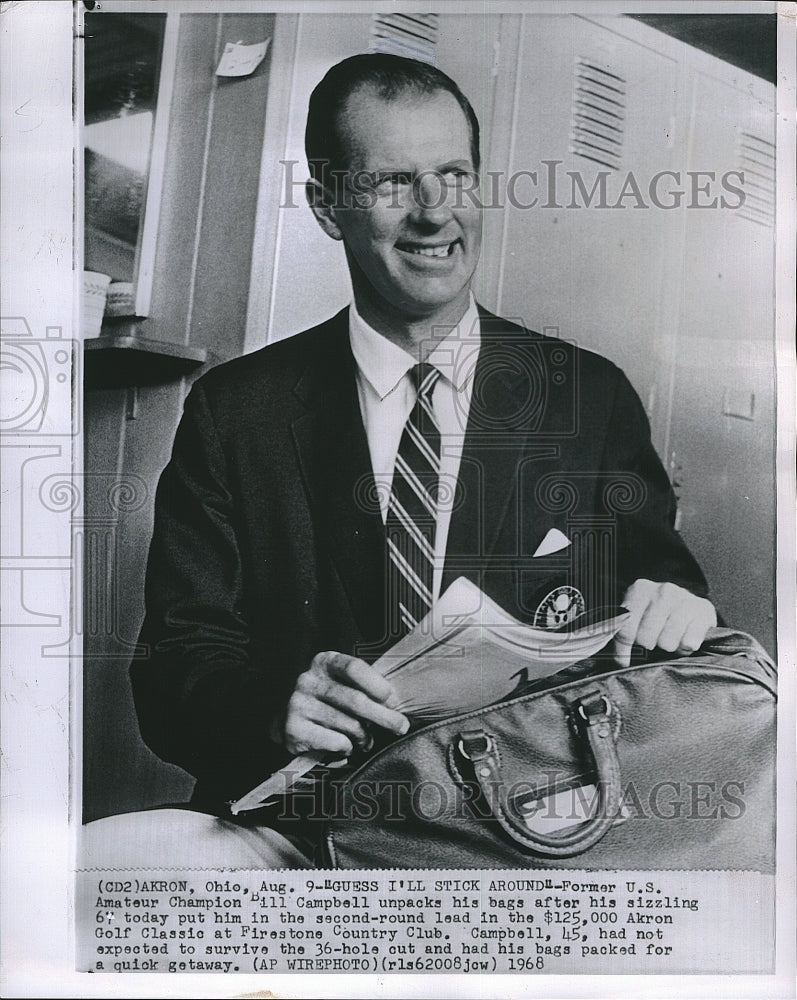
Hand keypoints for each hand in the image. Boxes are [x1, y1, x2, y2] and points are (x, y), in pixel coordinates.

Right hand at [276, 651, 408, 756]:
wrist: (290, 722)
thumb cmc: (329, 702)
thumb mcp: (343, 684)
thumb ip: (366, 687)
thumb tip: (397, 704)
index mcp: (324, 662)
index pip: (354, 668)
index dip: (377, 685)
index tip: (392, 700)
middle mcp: (308, 679)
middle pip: (355, 699)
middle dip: (383, 716)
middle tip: (401, 726)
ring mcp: (298, 703)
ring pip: (348, 724)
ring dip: (365, 737)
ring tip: (367, 741)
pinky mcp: (293, 728)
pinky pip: (335, 741)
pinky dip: (347, 747)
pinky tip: (346, 746)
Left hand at [613, 579, 715, 666]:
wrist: (690, 602)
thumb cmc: (658, 613)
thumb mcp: (637, 617)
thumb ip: (623, 634)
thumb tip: (621, 661)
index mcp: (640, 590)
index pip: (626, 628)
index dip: (625, 647)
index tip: (626, 657)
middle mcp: (663, 591)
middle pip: (645, 638)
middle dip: (650, 645)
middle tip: (655, 640)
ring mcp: (685, 599)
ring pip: (667, 643)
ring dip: (669, 647)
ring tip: (670, 638)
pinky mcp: (704, 610)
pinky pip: (688, 643)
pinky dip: (685, 647)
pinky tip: (684, 638)